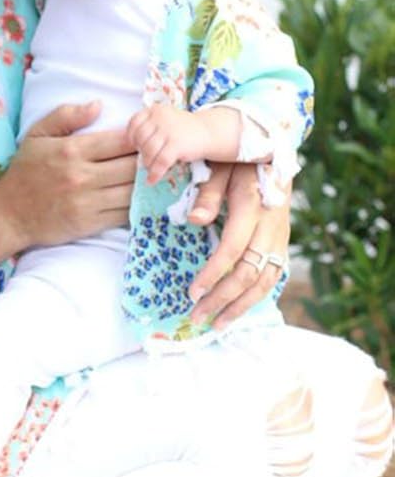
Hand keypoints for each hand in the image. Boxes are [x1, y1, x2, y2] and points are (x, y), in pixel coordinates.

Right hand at [0, 101, 136, 250]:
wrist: (9, 214)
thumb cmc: (25, 171)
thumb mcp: (37, 134)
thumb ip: (66, 115)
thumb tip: (98, 105)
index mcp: (71, 151)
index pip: (121, 141)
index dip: (139, 138)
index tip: (144, 137)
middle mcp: (81, 176)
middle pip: (131, 167)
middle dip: (147, 160)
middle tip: (154, 157)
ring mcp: (87, 202)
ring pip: (131, 191)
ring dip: (144, 184)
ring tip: (149, 176)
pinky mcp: (90, 224)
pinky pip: (123, 213)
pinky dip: (135, 205)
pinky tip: (138, 197)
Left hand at [126, 106, 198, 184]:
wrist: (209, 132)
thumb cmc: (183, 129)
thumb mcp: (164, 121)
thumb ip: (149, 128)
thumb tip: (128, 145)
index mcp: (155, 109)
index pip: (134, 122)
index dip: (132, 137)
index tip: (136, 146)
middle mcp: (160, 117)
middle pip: (140, 139)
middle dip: (141, 152)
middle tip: (147, 159)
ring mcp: (168, 130)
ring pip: (148, 152)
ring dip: (148, 164)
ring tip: (151, 169)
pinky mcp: (177, 144)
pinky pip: (160, 162)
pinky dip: (155, 173)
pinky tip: (152, 180)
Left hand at [186, 162, 290, 327]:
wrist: (272, 151)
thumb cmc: (236, 159)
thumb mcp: (218, 168)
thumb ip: (207, 194)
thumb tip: (195, 220)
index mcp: (253, 206)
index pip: (233, 249)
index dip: (213, 274)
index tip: (192, 292)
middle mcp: (271, 226)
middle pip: (249, 272)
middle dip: (222, 299)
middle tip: (196, 316)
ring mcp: (280, 236)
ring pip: (265, 281)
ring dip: (240, 306)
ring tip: (217, 325)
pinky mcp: (282, 242)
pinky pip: (273, 276)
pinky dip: (257, 297)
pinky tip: (238, 310)